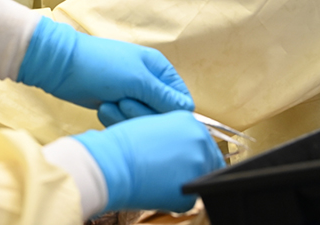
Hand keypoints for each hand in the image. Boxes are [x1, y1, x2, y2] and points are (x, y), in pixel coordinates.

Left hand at [17, 17, 193, 117]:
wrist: (61, 66)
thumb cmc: (100, 65)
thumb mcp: (136, 79)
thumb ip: (164, 97)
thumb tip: (189, 111)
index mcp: (159, 69)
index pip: (181, 101)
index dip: (171, 112)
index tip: (154, 112)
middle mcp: (148, 82)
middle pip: (161, 115)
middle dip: (142, 114)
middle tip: (123, 102)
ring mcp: (130, 95)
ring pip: (142, 122)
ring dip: (125, 117)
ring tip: (109, 102)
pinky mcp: (115, 106)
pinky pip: (124, 122)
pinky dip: (113, 118)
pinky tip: (101, 107)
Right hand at [73, 110, 223, 212]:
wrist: (112, 162)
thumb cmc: (122, 144)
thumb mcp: (152, 126)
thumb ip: (173, 134)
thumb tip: (181, 149)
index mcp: (189, 121)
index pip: (202, 140)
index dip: (190, 151)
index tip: (180, 158)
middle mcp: (199, 139)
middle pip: (208, 159)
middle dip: (191, 166)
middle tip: (168, 170)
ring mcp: (199, 164)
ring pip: (199, 178)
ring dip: (184, 180)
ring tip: (159, 178)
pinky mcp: (193, 189)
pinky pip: (189, 197)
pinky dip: (176, 197)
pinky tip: (157, 188)